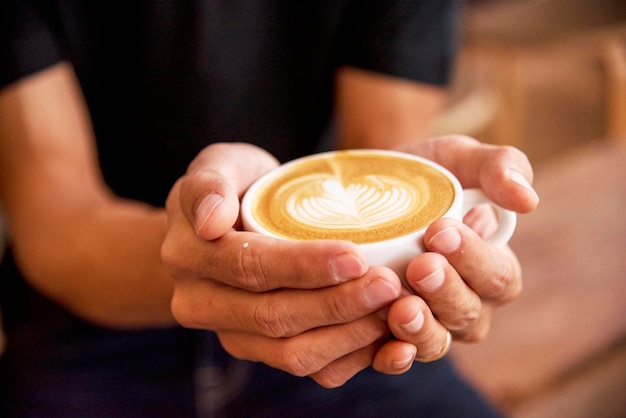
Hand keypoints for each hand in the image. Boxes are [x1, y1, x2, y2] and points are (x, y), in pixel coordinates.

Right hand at [161, 143, 402, 386]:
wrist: (228, 226)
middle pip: (273, 317)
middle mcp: (200, 304)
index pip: (249, 266)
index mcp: (189, 256)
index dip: (303, 266)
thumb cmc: (233, 187)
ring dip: (347, 336)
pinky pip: (306, 368)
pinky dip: (348, 358)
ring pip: (291, 354)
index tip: (355, 255)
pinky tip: (384, 338)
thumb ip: (209, 183)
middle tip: (387, 284)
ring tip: (391, 309)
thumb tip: (211, 220)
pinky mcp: (258, 351)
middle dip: (336, 304)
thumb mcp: (219, 166)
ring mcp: (230, 334)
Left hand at [371, 135, 538, 372]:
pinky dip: (393, 357)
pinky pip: (396, 356)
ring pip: (436, 342)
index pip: (497, 277)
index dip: (474, 259)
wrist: (369, 188)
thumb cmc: (428, 175)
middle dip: (446, 292)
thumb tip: (528, 200)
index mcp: (491, 269)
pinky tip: (384, 348)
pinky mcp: (388, 332)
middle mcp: (464, 303)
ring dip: (422, 330)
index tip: (442, 231)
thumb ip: (501, 168)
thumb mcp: (462, 158)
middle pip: (468, 314)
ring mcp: (427, 321)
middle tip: (421, 266)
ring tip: (402, 308)